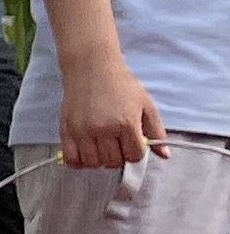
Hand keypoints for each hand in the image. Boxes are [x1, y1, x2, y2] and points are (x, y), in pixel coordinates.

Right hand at [60, 54, 168, 170]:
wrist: (92, 70)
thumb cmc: (121, 85)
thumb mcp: (146, 105)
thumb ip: (156, 131)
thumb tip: (165, 155)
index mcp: (126, 123)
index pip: (134, 156)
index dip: (137, 152)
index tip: (133, 144)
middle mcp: (104, 130)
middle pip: (114, 162)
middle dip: (120, 157)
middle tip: (118, 145)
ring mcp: (83, 132)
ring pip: (94, 163)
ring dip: (101, 160)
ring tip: (103, 149)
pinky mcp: (67, 132)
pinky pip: (72, 159)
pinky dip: (80, 163)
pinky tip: (86, 154)